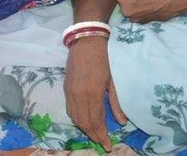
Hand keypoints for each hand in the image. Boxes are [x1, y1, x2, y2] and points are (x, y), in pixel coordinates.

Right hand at [64, 36, 125, 150]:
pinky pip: (69, 109)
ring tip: (95, 134)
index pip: (95, 121)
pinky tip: (85, 121)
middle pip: (83, 123)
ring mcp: (70, 91)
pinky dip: (77, 118)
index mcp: (92, 93)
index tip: (108, 145)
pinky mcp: (65, 87)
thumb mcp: (113, 81)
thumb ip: (116, 103)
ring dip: (84, 128)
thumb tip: (122, 122)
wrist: (86, 41)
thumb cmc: (104, 59)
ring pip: (75, 117)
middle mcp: (78, 94)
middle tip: (103, 143)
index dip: (101, 135)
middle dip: (93, 135)